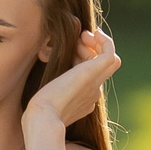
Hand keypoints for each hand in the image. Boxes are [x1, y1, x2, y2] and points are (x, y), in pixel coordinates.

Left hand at [22, 29, 121, 144]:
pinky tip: (95, 33)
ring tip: (82, 37)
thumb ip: (53, 84)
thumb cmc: (40, 109)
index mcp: (84, 100)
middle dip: (91, 49)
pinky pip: (110, 54)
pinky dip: (106, 42)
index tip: (70, 52)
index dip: (82, 59)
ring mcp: (96, 84)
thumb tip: (49, 63)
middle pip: (102, 67)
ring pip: (109, 59)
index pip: (92, 76)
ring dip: (97, 44)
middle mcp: (94, 92)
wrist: (44, 116)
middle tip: (78, 40)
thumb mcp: (47, 95)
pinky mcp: (94, 74)